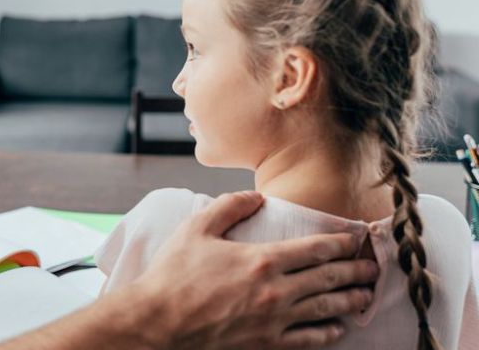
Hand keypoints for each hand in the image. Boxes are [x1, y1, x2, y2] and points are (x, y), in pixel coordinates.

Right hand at [132, 191, 377, 349]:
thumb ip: (229, 207)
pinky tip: (338, 328)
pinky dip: (328, 333)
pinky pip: (309, 340)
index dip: (342, 243)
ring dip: (350, 301)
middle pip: (328, 279)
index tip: (357, 238)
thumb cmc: (174, 274)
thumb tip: (257, 196)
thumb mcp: (196, 228)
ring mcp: (274, 321)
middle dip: (355, 271)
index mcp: (263, 260)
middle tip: (373, 267)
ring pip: (325, 309)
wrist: (158, 323)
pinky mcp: (266, 344)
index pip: (316, 249)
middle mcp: (276, 291)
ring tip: (366, 295)